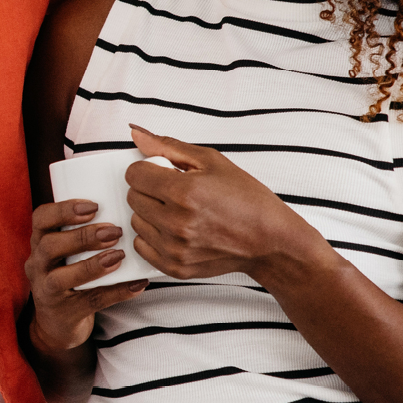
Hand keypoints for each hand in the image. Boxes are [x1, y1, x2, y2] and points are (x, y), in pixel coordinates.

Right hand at [24, 198, 147, 351]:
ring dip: (92, 265)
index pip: (41, 219)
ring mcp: (47, 292)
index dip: (63, 210)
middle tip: (114, 231)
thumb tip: (133, 212)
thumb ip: (86, 234)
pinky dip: (116, 292)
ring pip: (61, 278)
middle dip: (82, 236)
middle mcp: (37, 265)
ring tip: (119, 255)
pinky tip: (136, 284)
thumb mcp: (67, 252)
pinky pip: (90, 302)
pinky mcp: (64, 313)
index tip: (93, 206)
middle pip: (49, 246)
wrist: (57, 322)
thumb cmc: (69, 275)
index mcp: (39, 243)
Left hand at [123, 126, 325, 278]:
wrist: (269, 240)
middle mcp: (176, 222)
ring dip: (150, 213)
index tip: (162, 172)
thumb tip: (136, 135)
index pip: (134, 175)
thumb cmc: (245, 198)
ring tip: (178, 212)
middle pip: (133, 197)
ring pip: (136, 222)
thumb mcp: (211, 161)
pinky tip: (174, 230)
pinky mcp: (176, 267)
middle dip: (149, 190)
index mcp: (184, 192)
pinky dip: (153, 237)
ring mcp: (175, 248)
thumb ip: (168, 147)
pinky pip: (142, 246)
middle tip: (174, 192)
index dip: (147, 169)